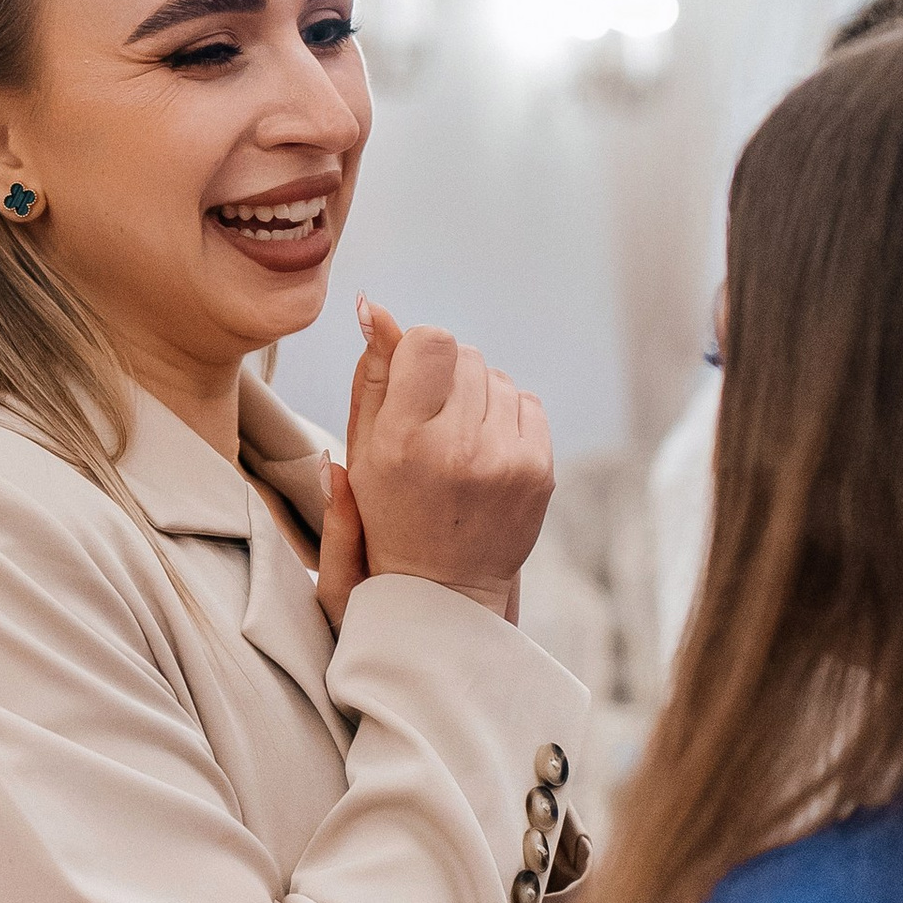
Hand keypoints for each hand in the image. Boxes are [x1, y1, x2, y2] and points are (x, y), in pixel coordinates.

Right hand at [322, 300, 550, 623]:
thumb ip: (371, 377)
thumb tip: (376, 309)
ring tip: (459, 444)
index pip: (431, 340)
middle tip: (433, 426)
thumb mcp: (362, 451)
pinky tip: (486, 452)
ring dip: (478, 398)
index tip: (412, 384)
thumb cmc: (391, 515)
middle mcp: (457, 448)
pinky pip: (528, 402)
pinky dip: (507, 418)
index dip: (419, 352)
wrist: (444, 592)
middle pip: (466, 354)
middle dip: (447, 378)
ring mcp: (505, 460)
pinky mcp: (539, 470)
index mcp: (403, 441)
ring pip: (498, 377)